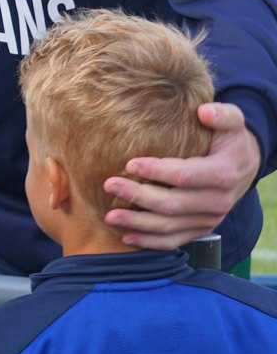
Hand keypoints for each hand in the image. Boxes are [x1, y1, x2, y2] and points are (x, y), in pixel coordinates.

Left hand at [103, 103, 260, 249]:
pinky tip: (126, 237)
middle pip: (172, 204)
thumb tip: (203, 112)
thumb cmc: (230, 138)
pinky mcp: (201, 230)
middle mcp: (218, 202)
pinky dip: (149, 242)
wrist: (244, 165)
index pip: (185, 176)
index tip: (130, 164)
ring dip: (138, 224)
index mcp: (223, 174)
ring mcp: (209, 220)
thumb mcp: (233, 120)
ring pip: (169, 227)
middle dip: (138, 197)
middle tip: (109, 185)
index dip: (157, 172)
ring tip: (110, 216)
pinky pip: (174, 241)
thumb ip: (222, 114)